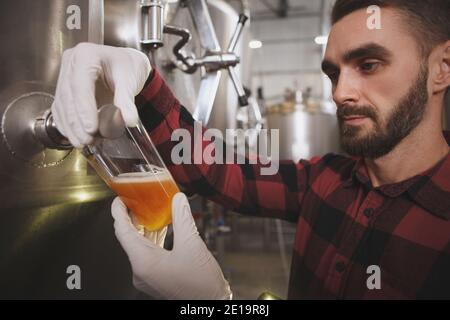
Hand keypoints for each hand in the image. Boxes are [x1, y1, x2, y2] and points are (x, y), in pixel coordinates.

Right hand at [51, 42, 150, 147]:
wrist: (126, 64)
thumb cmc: (127, 66)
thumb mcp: (130, 81)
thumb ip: (127, 101)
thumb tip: (128, 121)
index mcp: (86, 55)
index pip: (80, 85)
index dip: (84, 109)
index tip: (91, 129)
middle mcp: (71, 63)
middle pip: (68, 97)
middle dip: (77, 122)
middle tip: (87, 140)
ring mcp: (65, 75)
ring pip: (62, 105)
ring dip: (71, 127)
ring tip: (84, 142)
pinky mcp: (64, 88)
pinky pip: (61, 109)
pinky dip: (68, 125)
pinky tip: (76, 136)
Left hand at [111, 193, 232, 299]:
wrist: (210, 305)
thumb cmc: (202, 284)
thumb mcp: (192, 244)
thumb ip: (182, 218)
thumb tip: (178, 200)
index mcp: (143, 262)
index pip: (122, 231)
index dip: (119, 212)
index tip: (120, 199)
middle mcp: (140, 271)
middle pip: (129, 239)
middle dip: (133, 218)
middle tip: (137, 201)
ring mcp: (147, 277)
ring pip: (139, 247)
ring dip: (144, 229)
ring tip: (150, 211)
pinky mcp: (155, 279)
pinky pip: (147, 255)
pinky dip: (153, 240)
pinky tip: (161, 230)